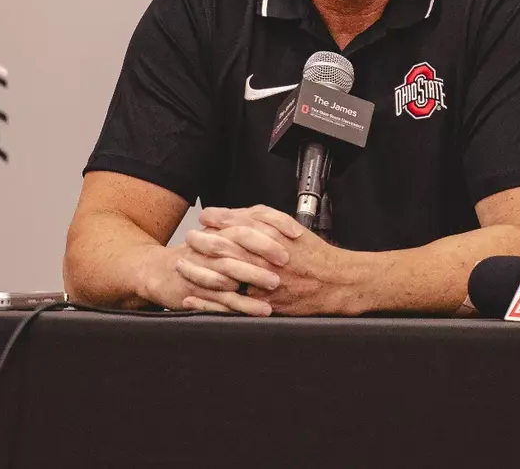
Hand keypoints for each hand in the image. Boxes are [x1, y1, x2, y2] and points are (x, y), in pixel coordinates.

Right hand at [134, 210, 290, 316]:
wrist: (156, 272)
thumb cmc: (192, 255)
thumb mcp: (214, 238)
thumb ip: (240, 232)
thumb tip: (277, 228)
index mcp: (217, 233)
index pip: (245, 225)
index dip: (268, 230)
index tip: (292, 235)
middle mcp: (209, 250)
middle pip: (237, 246)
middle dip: (262, 253)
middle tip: (285, 261)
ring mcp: (201, 272)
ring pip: (229, 274)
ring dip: (253, 280)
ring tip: (276, 286)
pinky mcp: (196, 294)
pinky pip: (223, 301)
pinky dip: (243, 305)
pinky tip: (261, 309)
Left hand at [194, 205, 373, 316]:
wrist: (336, 282)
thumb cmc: (315, 255)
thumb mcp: (292, 228)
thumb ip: (265, 220)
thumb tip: (238, 214)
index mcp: (272, 238)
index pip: (236, 225)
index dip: (217, 220)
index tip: (204, 218)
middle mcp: (265, 259)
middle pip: (225, 248)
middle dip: (203, 242)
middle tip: (190, 239)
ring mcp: (262, 283)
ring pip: (223, 275)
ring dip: (200, 270)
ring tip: (183, 264)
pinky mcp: (263, 304)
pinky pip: (230, 303)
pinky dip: (209, 300)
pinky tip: (193, 297)